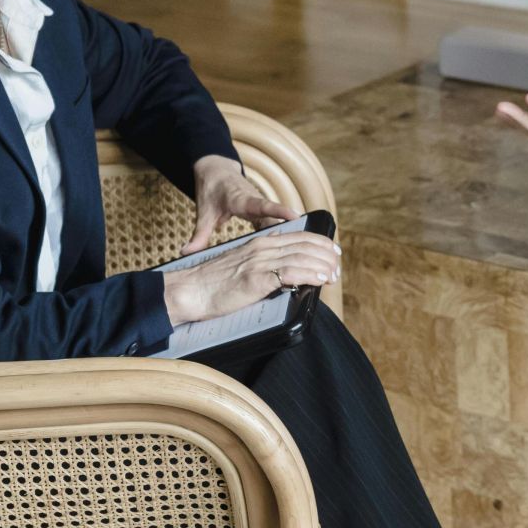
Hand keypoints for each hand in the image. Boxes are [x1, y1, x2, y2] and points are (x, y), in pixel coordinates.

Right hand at [162, 228, 343, 325]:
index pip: (298, 237)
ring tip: (334, 275)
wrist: (189, 291)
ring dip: (323, 266)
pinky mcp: (256, 278)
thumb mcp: (241, 266)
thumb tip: (283, 270)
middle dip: (326, 255)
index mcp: (259, 243)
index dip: (320, 243)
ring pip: (301, 256)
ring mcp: (259, 262)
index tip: (334, 252)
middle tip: (338, 267)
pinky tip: (320, 279)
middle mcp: (262, 248)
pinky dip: (309, 274)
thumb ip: (262, 264)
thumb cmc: (213, 285)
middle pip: (305, 244)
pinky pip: (289, 272)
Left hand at [184, 154, 297, 253]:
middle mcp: (256, 202)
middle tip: (303, 243)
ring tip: (301, 250)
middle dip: (289, 228)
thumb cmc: (211, 190)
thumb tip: (186, 253)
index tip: (295, 216)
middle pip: (275, 217)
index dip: (279, 211)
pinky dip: (279, 234)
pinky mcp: (261, 212)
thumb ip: (198, 235)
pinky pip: (273, 223)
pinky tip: (287, 250)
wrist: (216, 172)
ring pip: (277, 221)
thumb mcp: (204, 213)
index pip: (263, 205)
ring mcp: (260, 206)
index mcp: (242, 200)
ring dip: (287, 233)